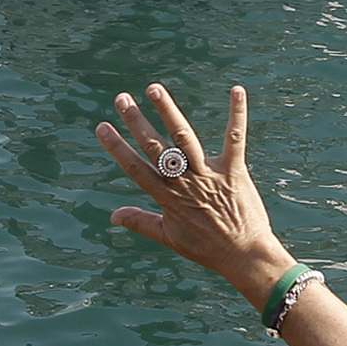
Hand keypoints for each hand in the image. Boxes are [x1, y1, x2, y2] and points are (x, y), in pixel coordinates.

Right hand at [98, 82, 289, 305]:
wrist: (244, 255)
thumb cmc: (207, 248)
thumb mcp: (169, 237)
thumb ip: (140, 222)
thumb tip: (113, 216)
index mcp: (167, 198)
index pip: (136, 168)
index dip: (117, 147)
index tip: (102, 127)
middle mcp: (185, 183)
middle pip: (156, 148)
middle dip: (137, 121)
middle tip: (121, 98)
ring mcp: (209, 174)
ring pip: (184, 138)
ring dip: (168, 112)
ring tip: (153, 89)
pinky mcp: (234, 170)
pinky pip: (235, 138)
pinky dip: (236, 114)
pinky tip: (236, 90)